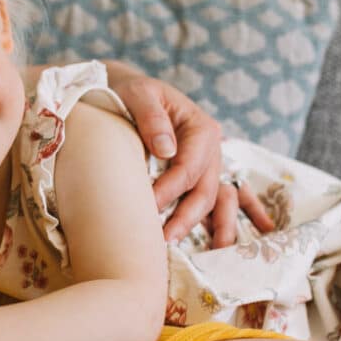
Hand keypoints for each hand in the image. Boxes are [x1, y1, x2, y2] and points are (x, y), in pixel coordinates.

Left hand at [106, 62, 273, 245]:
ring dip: (197, 228)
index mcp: (202, 129)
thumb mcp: (140, 93)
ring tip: (177, 248)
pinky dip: (206, 228)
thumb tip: (166, 150)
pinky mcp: (194, 180)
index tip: (147, 204)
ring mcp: (206, 168)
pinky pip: (205, 207)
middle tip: (162, 239)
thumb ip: (152, 117)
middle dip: (186, 218)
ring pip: (210, 204)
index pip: (190, 167)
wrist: (130, 94)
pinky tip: (194, 248)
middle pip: (205, 192)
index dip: (170, 188)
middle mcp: (210, 152)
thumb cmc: (132, 92)